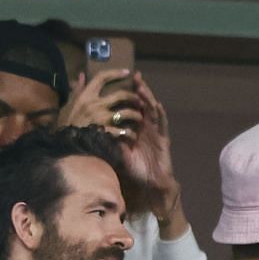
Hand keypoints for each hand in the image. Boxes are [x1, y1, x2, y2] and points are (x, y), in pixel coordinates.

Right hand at [59, 69, 140, 132]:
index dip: (116, 73)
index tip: (127, 72)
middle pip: (121, 95)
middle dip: (133, 97)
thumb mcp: (71, 105)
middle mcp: (95, 105)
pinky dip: (130, 133)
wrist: (66, 144)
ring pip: (126, 113)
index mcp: (86, 96)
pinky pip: (124, 131)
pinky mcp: (105, 132)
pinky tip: (132, 135)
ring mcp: (101, 119)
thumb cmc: (69, 124)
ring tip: (139, 118)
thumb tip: (82, 75)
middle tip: (139, 100)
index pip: (102, 78)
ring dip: (136, 115)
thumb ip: (78, 90)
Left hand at [115, 76, 181, 227]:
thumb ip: (110, 143)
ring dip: (147, 98)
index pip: (130, 108)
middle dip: (138, 90)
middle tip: (133, 75)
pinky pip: (162, 124)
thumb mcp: (118, 154)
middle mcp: (146, 127)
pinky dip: (160, 114)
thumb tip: (95, 135)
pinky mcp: (164, 139)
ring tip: (141, 86)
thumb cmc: (136, 170)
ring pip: (152, 111)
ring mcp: (156, 132)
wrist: (152, 184)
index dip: (126, 96)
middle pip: (142, 105)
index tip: (118, 84)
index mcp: (135, 129)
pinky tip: (157, 105)